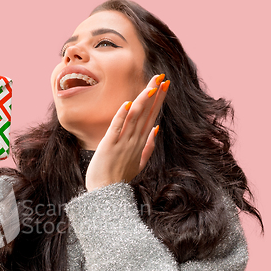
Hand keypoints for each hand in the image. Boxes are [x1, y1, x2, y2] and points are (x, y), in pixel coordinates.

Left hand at [85, 74, 169, 191]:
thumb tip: (156, 129)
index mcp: (141, 143)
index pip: (152, 117)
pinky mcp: (109, 145)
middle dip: (154, 94)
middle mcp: (134, 141)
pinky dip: (122, 115)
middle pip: (146, 113)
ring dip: (142, 100)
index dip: (158, 100)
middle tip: (161, 77)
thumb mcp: (138, 164)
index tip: (165, 85)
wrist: (106, 193)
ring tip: (150, 85)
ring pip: (134, 117)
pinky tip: (128, 103)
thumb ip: (148, 147)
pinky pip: (117, 127)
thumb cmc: (119, 178)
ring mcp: (122, 143)